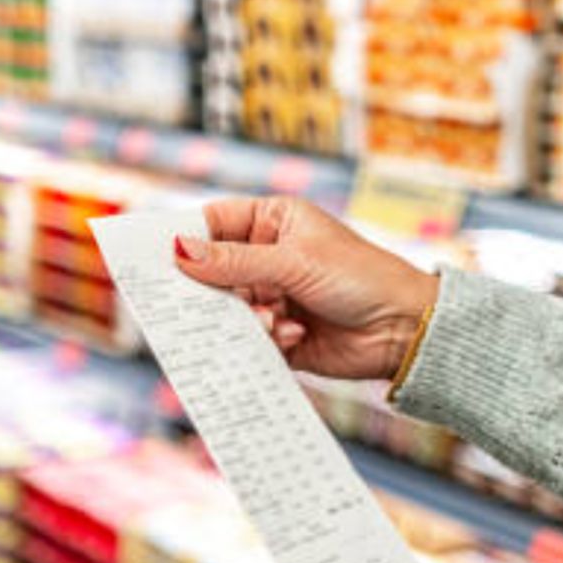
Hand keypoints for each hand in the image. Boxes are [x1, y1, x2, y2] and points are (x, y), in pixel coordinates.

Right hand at [175, 197, 438, 380]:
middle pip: (214, 272)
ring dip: (245, 318)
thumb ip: (234, 262)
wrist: (405, 329)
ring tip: (271, 321)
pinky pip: (249, 339)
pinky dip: (264, 340)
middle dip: (212, 290)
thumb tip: (180, 251)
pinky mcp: (280, 335)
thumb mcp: (294, 262)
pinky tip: (294, 337)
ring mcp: (273, 297)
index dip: (185, 238)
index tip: (157, 256)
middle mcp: (270, 258)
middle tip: (200, 303)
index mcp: (274, 222)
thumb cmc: (362, 278)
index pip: (214, 223)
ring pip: (229, 309)